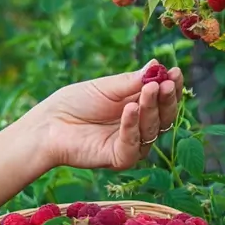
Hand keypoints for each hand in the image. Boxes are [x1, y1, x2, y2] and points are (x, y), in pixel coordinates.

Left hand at [28, 61, 183, 169]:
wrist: (48, 124)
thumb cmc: (75, 103)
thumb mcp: (106, 87)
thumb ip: (132, 81)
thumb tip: (157, 65)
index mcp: (137, 107)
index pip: (162, 99)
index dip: (171, 87)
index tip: (176, 72)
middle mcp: (139, 127)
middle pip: (164, 116)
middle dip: (166, 98)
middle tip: (165, 83)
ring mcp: (131, 144)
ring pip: (152, 129)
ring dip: (151, 108)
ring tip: (148, 89)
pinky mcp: (119, 159)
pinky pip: (133, 145)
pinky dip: (133, 126)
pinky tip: (130, 108)